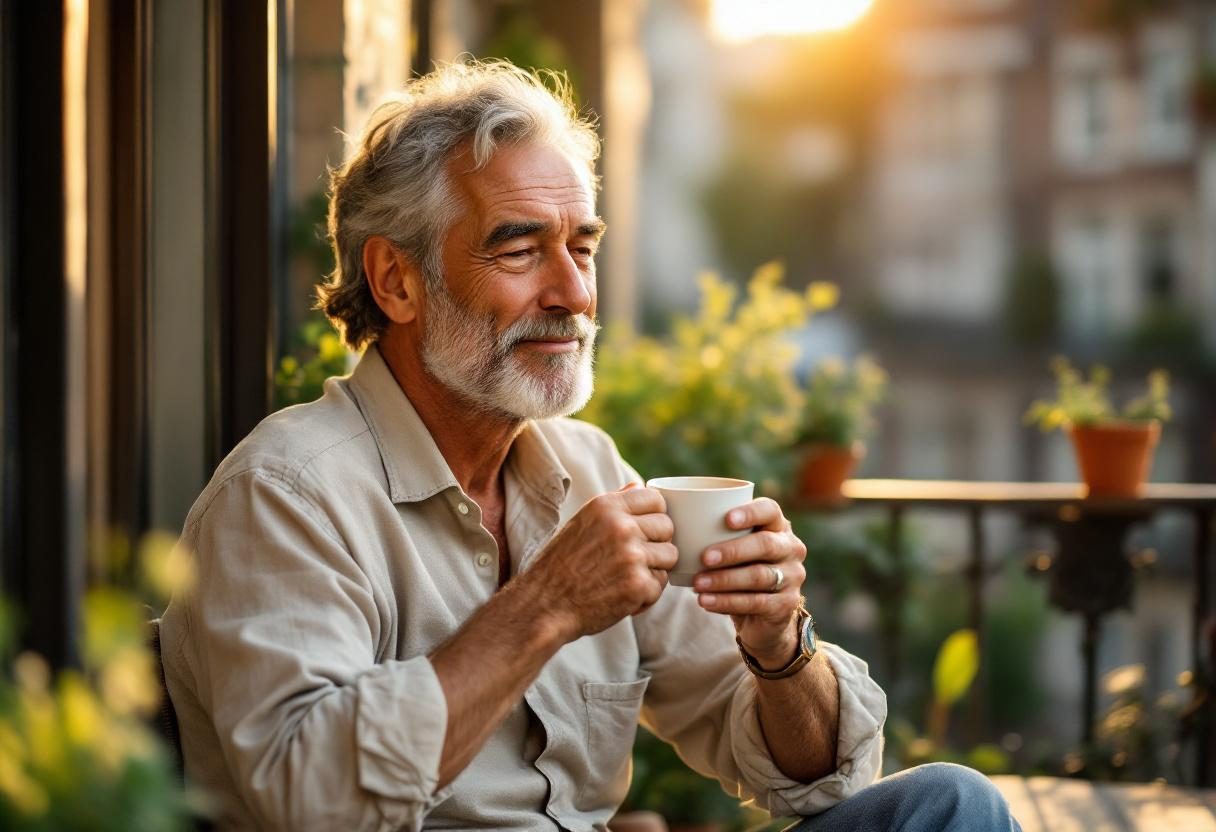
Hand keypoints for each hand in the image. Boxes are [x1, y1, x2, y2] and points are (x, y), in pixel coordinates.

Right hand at [524, 484, 677, 640]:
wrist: (544, 605)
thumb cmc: (560, 565)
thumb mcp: (582, 522)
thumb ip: (614, 505)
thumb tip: (640, 486)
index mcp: (606, 506)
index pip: (656, 499)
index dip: (655, 516)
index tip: (645, 531)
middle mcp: (622, 527)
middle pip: (667, 527)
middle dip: (656, 543)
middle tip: (634, 559)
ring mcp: (632, 556)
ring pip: (669, 556)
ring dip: (654, 569)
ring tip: (627, 577)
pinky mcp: (638, 585)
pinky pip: (660, 584)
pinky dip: (646, 595)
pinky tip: (623, 596)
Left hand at [691, 498, 806, 669]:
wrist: (762, 617)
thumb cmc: (738, 570)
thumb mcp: (733, 549)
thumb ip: (715, 532)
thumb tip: (669, 515)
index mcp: (777, 526)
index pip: (770, 510)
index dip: (750, 513)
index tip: (726, 519)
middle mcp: (791, 548)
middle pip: (765, 544)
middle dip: (732, 550)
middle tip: (704, 557)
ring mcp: (792, 577)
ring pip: (758, 576)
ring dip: (724, 580)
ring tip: (697, 584)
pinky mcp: (786, 604)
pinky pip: (755, 602)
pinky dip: (727, 602)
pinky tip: (705, 601)